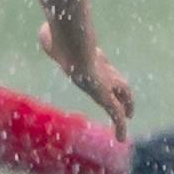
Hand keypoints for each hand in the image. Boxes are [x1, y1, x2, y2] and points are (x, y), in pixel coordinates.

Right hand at [38, 18, 132, 137]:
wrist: (72, 47)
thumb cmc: (60, 40)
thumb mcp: (51, 38)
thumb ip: (49, 37)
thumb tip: (44, 34)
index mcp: (91, 55)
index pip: (103, 65)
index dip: (106, 72)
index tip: (108, 78)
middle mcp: (103, 68)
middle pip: (116, 80)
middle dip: (121, 90)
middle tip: (126, 99)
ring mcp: (108, 82)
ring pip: (122, 95)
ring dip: (126, 106)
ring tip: (129, 117)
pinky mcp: (107, 97)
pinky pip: (117, 114)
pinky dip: (120, 126)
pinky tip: (122, 139)